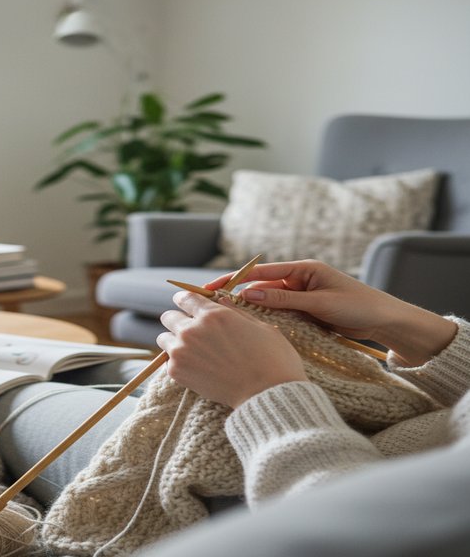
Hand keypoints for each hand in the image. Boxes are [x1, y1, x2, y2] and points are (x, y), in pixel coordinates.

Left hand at [157, 291, 306, 407]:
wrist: (267, 394)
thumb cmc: (272, 359)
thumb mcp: (260, 327)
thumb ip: (235, 312)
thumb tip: (221, 301)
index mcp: (213, 314)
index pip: (185, 298)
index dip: (186, 300)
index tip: (187, 304)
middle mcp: (192, 330)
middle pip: (169, 317)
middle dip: (179, 321)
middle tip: (192, 331)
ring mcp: (181, 351)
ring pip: (163, 339)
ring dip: (174, 341)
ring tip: (192, 351)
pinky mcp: (177, 372)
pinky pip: (168, 361)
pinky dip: (178, 362)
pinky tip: (196, 367)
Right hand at [205, 259, 456, 366]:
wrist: (386, 322)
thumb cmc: (358, 306)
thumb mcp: (318, 303)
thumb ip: (282, 299)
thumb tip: (247, 293)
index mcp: (303, 269)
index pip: (260, 272)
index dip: (235, 279)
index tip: (213, 287)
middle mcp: (299, 280)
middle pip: (260, 286)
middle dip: (237, 295)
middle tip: (211, 305)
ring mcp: (301, 296)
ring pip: (267, 301)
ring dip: (250, 309)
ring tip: (226, 320)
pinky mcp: (305, 311)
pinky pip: (279, 313)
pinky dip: (265, 319)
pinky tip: (250, 328)